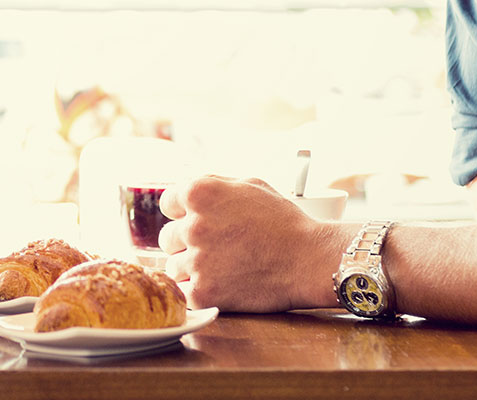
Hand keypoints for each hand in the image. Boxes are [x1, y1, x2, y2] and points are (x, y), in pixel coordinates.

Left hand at [158, 174, 342, 311]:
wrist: (308, 260)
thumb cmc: (284, 222)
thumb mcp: (249, 185)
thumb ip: (214, 185)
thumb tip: (188, 192)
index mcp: (200, 193)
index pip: (168, 203)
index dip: (184, 213)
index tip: (200, 222)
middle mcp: (193, 225)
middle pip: (168, 238)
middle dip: (186, 242)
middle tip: (214, 248)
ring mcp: (197, 260)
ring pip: (173, 267)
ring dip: (191, 269)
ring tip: (221, 268)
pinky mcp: (204, 292)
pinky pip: (184, 292)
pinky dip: (197, 292)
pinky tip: (219, 285)